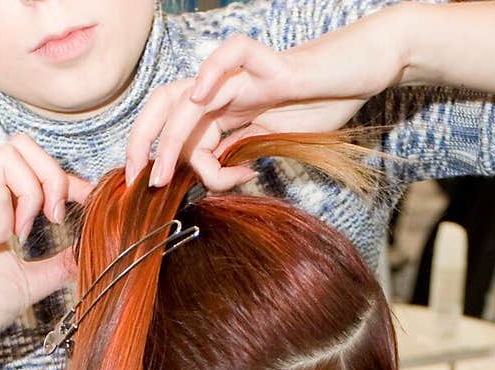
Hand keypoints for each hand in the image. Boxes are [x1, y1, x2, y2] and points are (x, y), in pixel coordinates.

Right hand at [0, 134, 93, 361]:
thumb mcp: (32, 281)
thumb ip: (60, 262)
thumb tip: (92, 248)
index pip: (31, 163)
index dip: (64, 176)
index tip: (89, 199)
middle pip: (19, 145)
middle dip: (51, 175)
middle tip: (55, 218)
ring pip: (6, 158)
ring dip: (29, 195)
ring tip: (20, 234)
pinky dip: (4, 221)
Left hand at [126, 20, 403, 189]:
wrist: (357, 78)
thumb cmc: (319, 108)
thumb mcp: (270, 144)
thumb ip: (239, 156)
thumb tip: (212, 178)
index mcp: (224, 111)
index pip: (179, 131)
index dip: (165, 160)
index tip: (162, 191)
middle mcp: (225, 90)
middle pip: (166, 105)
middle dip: (144, 142)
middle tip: (137, 180)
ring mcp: (244, 76)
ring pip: (189, 93)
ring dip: (170, 134)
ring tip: (163, 169)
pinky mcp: (271, 63)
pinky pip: (233, 53)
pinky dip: (212, 73)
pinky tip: (202, 98)